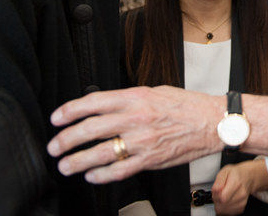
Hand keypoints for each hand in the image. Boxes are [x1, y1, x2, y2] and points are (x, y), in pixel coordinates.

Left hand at [47, 86, 225, 183]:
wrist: (213, 122)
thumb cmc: (187, 105)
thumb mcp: (155, 91)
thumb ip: (129, 99)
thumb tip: (103, 106)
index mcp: (136, 97)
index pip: (93, 102)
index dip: (69, 111)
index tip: (57, 118)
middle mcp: (136, 118)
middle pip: (90, 129)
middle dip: (66, 139)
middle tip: (54, 146)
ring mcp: (142, 141)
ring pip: (100, 153)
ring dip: (77, 161)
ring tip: (65, 165)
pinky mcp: (150, 160)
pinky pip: (119, 170)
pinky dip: (101, 175)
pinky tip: (92, 175)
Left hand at [211, 161, 267, 214]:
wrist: (247, 177)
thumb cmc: (235, 174)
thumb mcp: (225, 171)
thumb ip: (219, 181)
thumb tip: (216, 190)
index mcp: (236, 183)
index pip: (222, 197)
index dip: (215, 196)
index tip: (216, 191)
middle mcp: (241, 194)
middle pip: (222, 205)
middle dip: (216, 201)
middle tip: (219, 193)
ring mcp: (242, 202)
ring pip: (224, 211)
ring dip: (220, 205)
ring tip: (223, 196)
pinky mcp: (241, 208)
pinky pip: (228, 213)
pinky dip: (225, 209)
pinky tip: (227, 201)